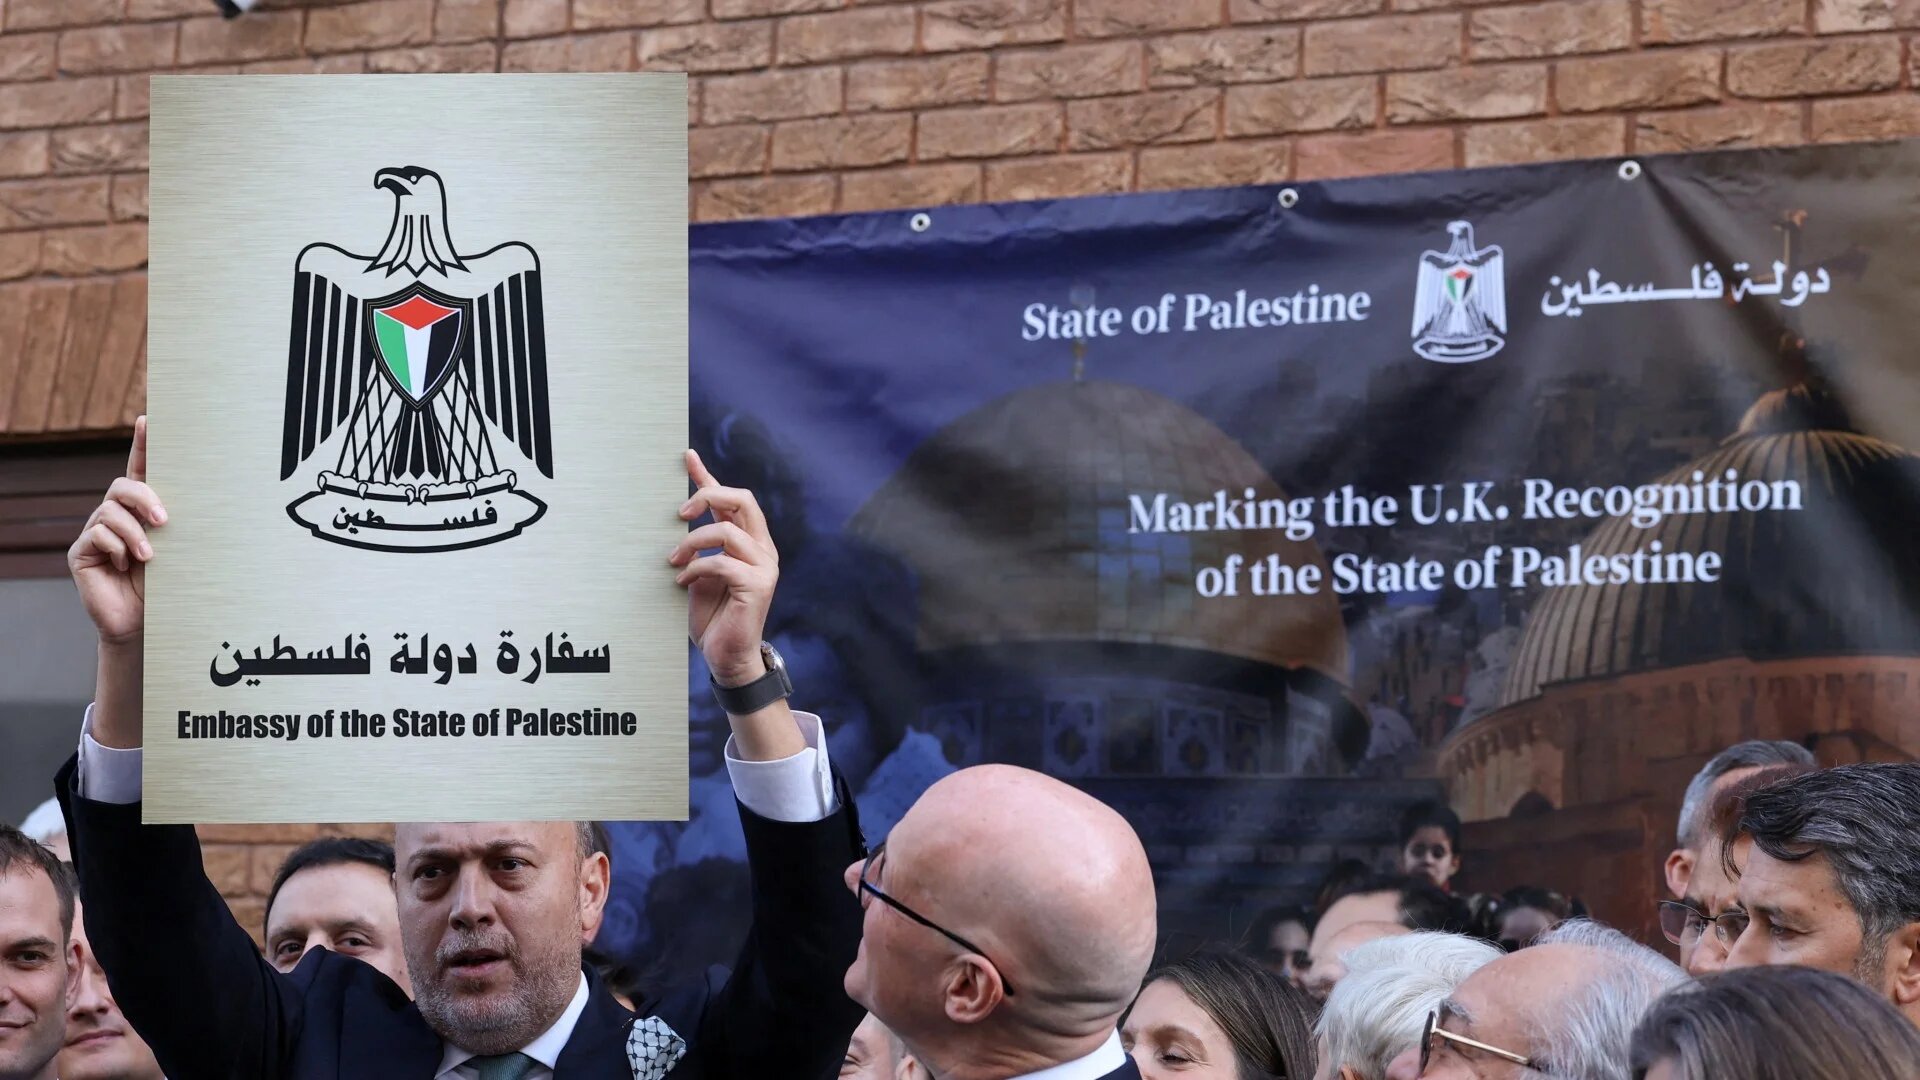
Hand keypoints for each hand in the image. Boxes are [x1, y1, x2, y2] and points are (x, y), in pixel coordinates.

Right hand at [69, 416, 164, 646]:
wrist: (146, 624)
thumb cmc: (170, 587)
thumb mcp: (180, 550)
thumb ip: (178, 525)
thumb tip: (190, 504)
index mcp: (143, 512)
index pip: (141, 472)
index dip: (142, 445)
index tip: (148, 420)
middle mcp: (117, 516)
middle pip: (123, 486)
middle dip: (145, 498)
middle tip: (165, 520)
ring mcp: (96, 532)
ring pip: (110, 510)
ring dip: (134, 532)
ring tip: (150, 556)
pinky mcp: (81, 552)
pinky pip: (96, 534)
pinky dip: (116, 547)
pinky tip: (127, 565)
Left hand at [670, 449, 776, 686]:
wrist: (726, 656)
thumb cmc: (712, 617)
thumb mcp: (699, 573)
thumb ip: (698, 547)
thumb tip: (678, 520)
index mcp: (750, 542)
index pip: (732, 499)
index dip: (708, 475)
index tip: (686, 456)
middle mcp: (762, 548)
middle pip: (743, 499)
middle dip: (708, 495)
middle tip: (680, 513)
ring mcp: (764, 566)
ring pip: (727, 531)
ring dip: (692, 543)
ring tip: (673, 561)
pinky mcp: (758, 585)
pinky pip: (722, 562)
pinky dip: (696, 568)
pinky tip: (683, 582)